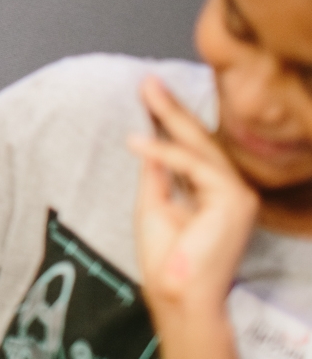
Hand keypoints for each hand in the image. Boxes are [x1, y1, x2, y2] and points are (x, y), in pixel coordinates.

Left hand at [128, 76, 258, 358]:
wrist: (176, 293)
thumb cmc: (165, 258)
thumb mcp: (153, 203)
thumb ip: (156, 172)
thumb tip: (147, 140)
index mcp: (214, 193)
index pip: (192, 148)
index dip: (171, 120)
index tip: (149, 92)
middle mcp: (231, 192)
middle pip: (200, 141)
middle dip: (172, 109)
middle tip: (149, 81)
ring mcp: (237, 195)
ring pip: (200, 148)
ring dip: (169, 119)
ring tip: (145, 93)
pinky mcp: (234, 200)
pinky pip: (195, 166)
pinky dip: (164, 153)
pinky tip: (137, 142)